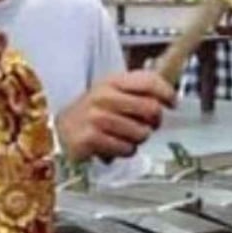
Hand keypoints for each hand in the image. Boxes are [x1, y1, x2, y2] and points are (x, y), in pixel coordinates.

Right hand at [56, 70, 176, 161]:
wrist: (59, 129)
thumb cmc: (92, 112)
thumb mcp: (111, 93)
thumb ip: (138, 91)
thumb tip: (169, 98)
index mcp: (111, 81)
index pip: (149, 80)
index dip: (167, 92)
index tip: (172, 102)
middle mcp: (104, 96)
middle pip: (151, 108)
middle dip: (154, 121)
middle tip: (147, 125)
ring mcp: (96, 117)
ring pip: (141, 133)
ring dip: (137, 140)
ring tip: (123, 136)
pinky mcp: (90, 138)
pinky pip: (126, 149)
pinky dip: (124, 151)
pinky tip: (113, 146)